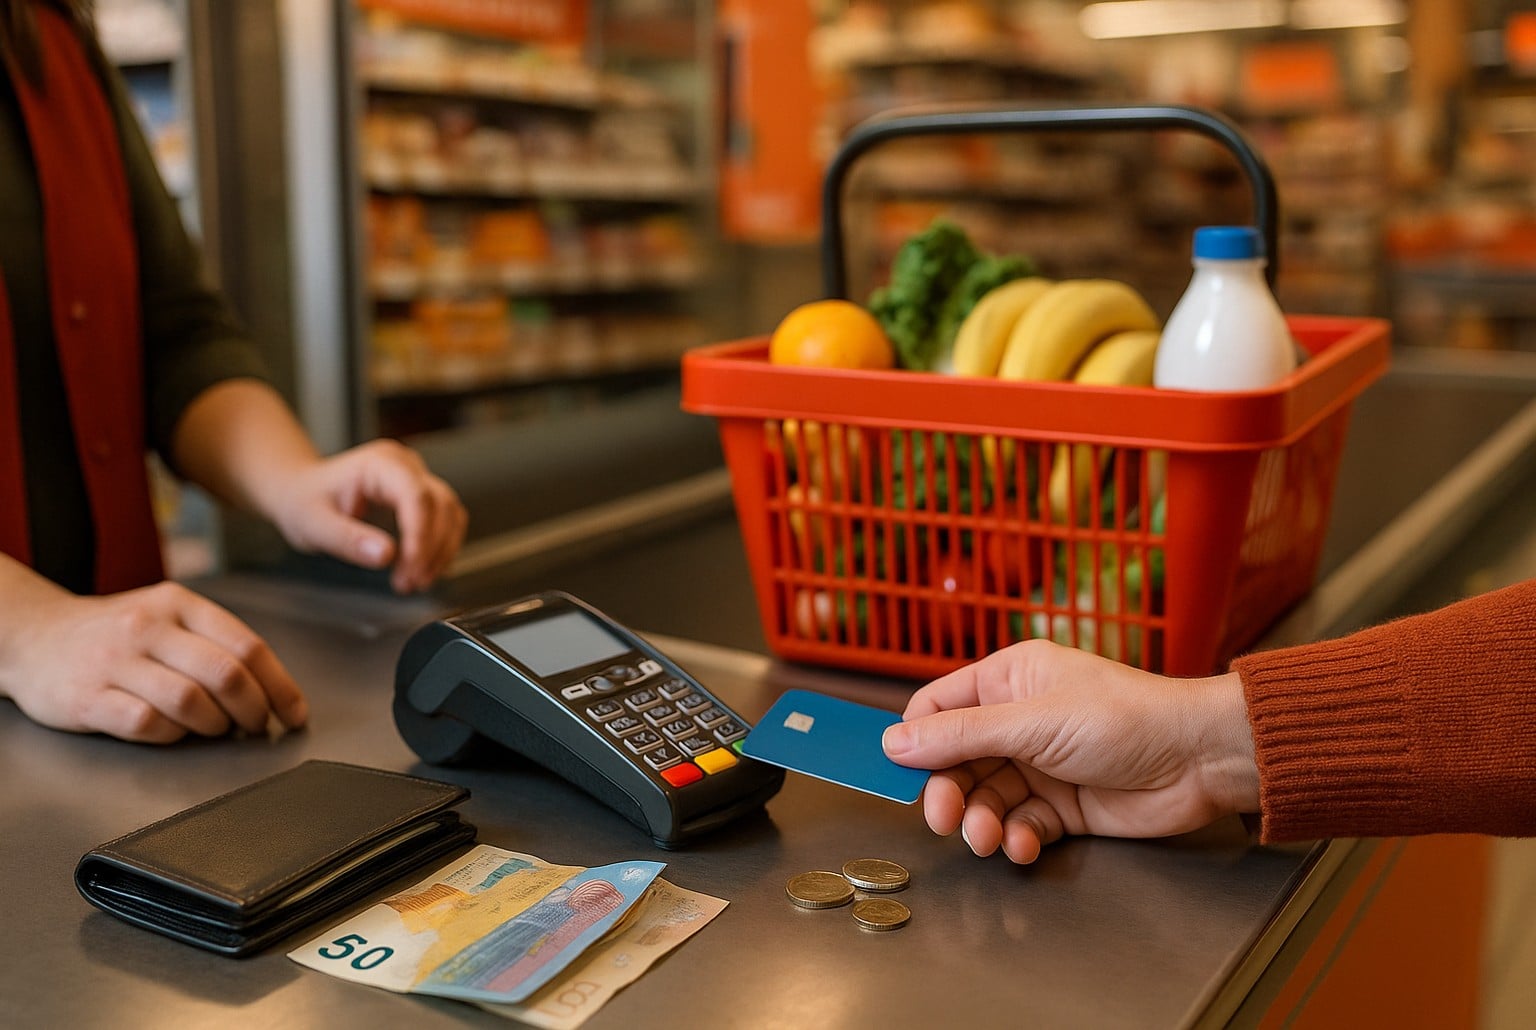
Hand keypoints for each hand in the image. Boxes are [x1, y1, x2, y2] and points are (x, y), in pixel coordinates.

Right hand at [0, 581, 307, 743]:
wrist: (35, 637)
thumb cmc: (117, 633)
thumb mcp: (167, 616)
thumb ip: (214, 642)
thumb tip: (271, 687)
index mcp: (179, 604)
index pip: (248, 646)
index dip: (280, 686)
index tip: (294, 713)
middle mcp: (149, 627)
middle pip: (226, 675)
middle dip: (254, 711)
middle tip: (257, 727)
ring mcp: (116, 662)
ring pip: (190, 702)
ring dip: (215, 726)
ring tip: (215, 729)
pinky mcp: (88, 698)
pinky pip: (147, 725)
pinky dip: (172, 736)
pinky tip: (174, 732)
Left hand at [269, 439, 466, 593]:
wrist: (301, 491)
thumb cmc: (305, 502)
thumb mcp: (314, 524)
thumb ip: (348, 539)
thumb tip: (385, 555)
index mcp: (380, 463)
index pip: (416, 496)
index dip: (420, 536)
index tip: (410, 569)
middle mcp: (405, 466)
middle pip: (441, 504)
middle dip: (431, 549)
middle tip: (410, 582)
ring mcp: (417, 479)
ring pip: (450, 513)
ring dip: (441, 550)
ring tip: (416, 581)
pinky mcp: (422, 496)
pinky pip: (447, 520)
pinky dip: (441, 547)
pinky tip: (425, 569)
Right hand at [881, 640, 1257, 863]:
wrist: (1199, 760)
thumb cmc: (1125, 718)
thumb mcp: (1032, 722)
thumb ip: (961, 735)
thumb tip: (895, 741)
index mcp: (1009, 680)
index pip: (940, 708)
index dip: (917, 740)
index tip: (900, 772)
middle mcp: (1019, 720)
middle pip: (956, 760)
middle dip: (948, 791)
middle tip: (944, 818)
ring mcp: (1041, 764)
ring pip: (985, 798)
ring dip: (980, 821)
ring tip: (988, 837)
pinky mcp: (1063, 805)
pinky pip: (1020, 824)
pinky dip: (1015, 838)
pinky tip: (1023, 845)